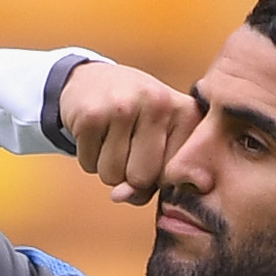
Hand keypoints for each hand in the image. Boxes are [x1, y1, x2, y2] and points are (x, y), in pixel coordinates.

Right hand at [58, 60, 199, 204]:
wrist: (92, 79)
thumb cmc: (135, 118)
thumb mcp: (157, 142)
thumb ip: (153, 181)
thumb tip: (118, 196)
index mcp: (186, 113)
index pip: (173, 177)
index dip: (157, 178)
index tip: (153, 154)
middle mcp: (159, 103)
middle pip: (142, 179)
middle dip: (130, 175)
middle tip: (128, 145)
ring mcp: (124, 106)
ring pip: (113, 175)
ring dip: (107, 167)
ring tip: (111, 137)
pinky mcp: (91, 114)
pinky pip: (89, 164)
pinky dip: (88, 157)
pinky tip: (95, 132)